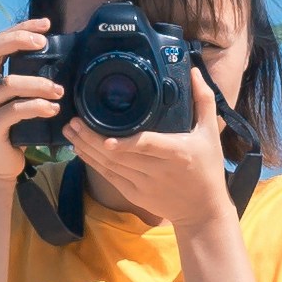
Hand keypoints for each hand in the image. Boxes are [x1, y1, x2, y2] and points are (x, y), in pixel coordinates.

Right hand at [0, 18, 59, 178]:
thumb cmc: (11, 131)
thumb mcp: (15, 101)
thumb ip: (26, 82)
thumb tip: (58, 63)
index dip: (19, 28)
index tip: (45, 24)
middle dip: (19, 40)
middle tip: (44, 43)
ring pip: (10, 83)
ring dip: (39, 84)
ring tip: (60, 91)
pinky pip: (15, 110)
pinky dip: (37, 106)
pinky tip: (53, 109)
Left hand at [72, 55, 242, 240]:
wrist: (202, 210)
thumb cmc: (208, 168)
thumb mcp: (210, 133)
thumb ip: (203, 101)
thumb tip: (194, 71)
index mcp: (177, 153)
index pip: (148, 146)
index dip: (126, 144)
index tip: (107, 139)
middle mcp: (158, 170)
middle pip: (120, 156)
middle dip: (92, 139)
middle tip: (74, 121)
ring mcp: (143, 185)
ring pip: (110, 166)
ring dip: (87, 149)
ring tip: (71, 131)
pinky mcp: (134, 194)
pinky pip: (109, 177)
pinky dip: (92, 163)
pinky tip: (80, 149)